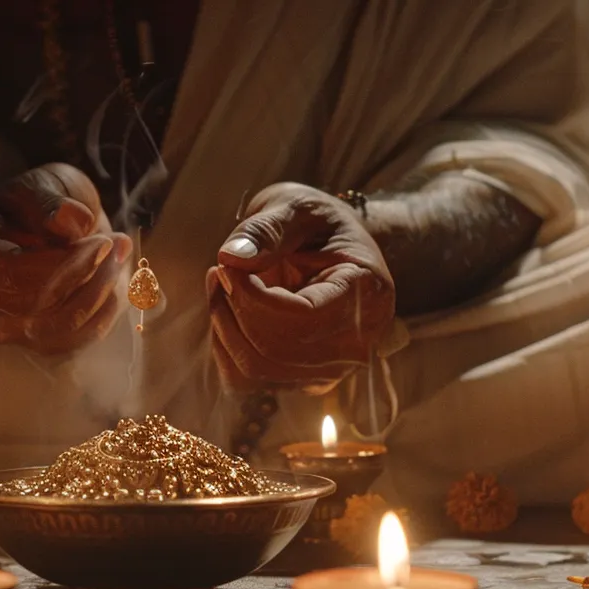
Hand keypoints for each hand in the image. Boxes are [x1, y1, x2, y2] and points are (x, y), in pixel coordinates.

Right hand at [0, 163, 132, 354]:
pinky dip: (100, 315)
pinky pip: (71, 343)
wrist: (32, 226)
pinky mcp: (27, 343)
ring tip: (118, 258)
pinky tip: (114, 285)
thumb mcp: (36, 184)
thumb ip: (47, 200)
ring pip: (58, 327)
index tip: (102, 241)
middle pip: (38, 304)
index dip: (65, 262)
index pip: (13, 272)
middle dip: (87, 276)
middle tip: (116, 245)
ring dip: (100, 295)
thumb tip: (67, 222)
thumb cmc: (28, 203)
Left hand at [207, 183, 394, 391]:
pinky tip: (227, 313)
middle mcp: (358, 343)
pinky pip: (246, 382)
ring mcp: (332, 370)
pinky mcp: (303, 382)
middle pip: (274, 349)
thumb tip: (231, 258)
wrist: (332, 248)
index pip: (302, 317)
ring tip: (222, 284)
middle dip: (233, 308)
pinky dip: (225, 348)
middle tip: (221, 270)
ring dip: (224, 326)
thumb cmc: (318, 224)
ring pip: (255, 369)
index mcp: (367, 293)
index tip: (227, 264)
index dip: (251, 296)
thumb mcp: (296, 206)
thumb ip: (266, 229)